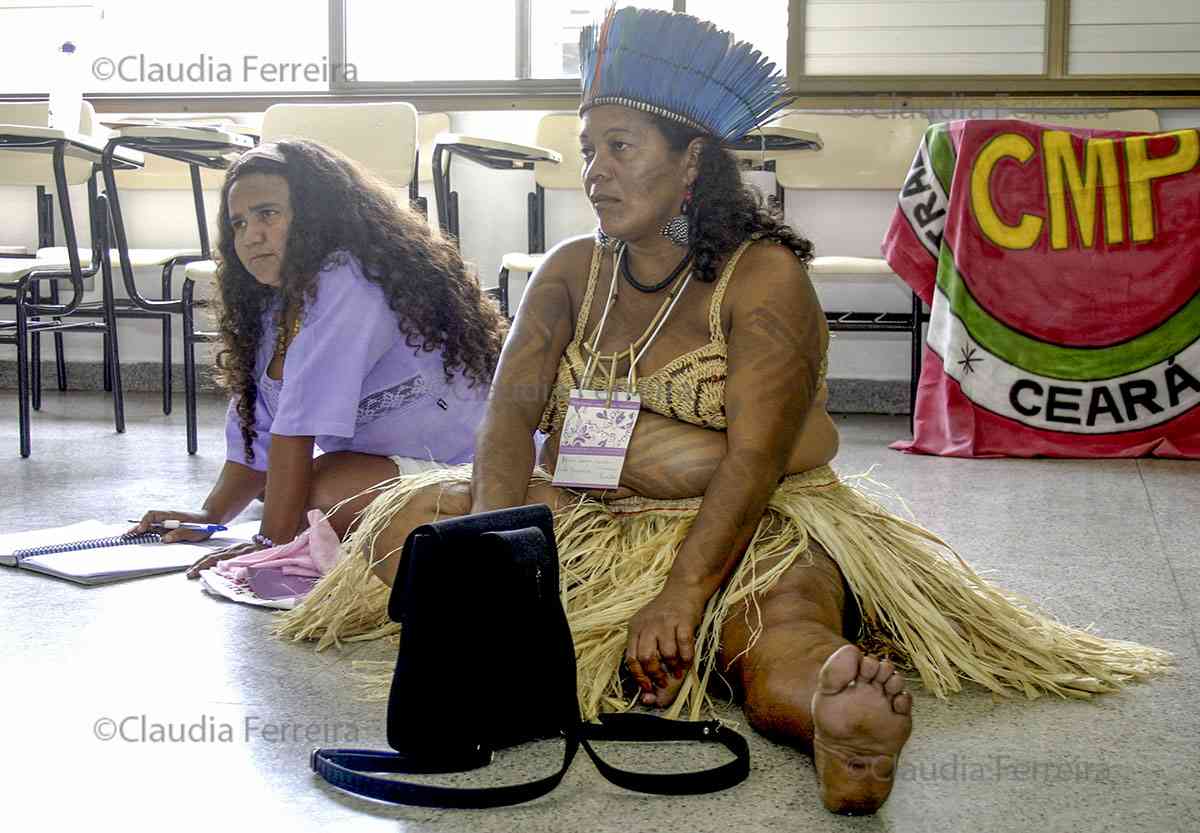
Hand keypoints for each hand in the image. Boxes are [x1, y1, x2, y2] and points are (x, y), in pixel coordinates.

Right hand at [129, 510, 216, 543]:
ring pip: (150, 525)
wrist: (210, 519)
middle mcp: (167, 517)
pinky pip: (156, 530)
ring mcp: (167, 522)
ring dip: (141, 531)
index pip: (153, 515)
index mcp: (172, 515)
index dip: (145, 522)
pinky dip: (148, 534)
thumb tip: (165, 539)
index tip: (140, 530)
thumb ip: (180, 534)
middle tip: (127, 536)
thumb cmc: (203, 524)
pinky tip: (142, 540)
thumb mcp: (194, 531)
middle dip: (137, 527)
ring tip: (130, 539)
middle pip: (147, 520)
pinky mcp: (169, 527)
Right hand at [185, 541, 261, 579]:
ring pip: (213, 554)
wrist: (271, 539)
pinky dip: (209, 559)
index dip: (203, 566)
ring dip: (202, 561)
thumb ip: (241, 566)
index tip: (194, 573)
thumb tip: (226, 570)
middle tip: (188, 573)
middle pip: (210, 556)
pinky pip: (218, 554)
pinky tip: (205, 563)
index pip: (214, 559)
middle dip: (198, 564)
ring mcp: (231, 548)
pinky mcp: (233, 549)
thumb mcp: (254, 560)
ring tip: (193, 569)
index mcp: (234, 553)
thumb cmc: (265, 552)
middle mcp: (230, 549)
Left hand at [625, 583, 707, 705]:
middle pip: (647, 658)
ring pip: (667, 653)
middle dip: (656, 675)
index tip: (648, 689)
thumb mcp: (648, 629)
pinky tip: (686, 662)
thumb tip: (648, 693)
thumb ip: (645, 654)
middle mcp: (648, 625)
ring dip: (673, 667)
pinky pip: (684, 646)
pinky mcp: (683, 620)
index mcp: (635, 628)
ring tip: (677, 672)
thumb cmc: (665, 615)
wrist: (683, 589)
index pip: (631, 659)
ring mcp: (666, 622)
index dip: (639, 677)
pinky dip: (686, 658)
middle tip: (664, 682)